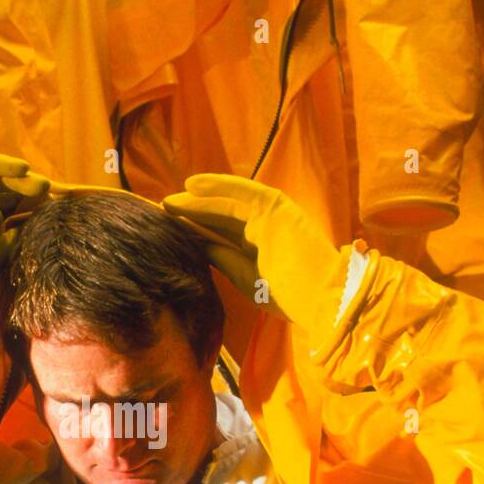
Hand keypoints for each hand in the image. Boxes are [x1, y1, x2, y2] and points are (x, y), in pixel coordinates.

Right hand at [0, 155, 50, 308]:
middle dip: (31, 189)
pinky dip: (2, 164)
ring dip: (20, 177)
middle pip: (11, 188)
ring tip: (40, 183)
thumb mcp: (5, 246)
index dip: (36, 202)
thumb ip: (23, 230)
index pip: (17, 204)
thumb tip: (49, 218)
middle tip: (49, 191)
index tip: (56, 204)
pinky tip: (22, 169)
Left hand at [162, 174, 349, 331]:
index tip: (171, 230)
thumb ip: (223, 258)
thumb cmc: (289, 296)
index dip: (198, 230)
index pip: (224, 234)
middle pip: (222, 217)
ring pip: (228, 203)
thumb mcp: (246, 277)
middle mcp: (266, 227)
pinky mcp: (275, 207)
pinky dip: (217, 186)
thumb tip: (198, 244)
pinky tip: (193, 185)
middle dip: (193, 213)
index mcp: (262, 247)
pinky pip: (241, 191)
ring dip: (198, 199)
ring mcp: (272, 215)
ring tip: (170, 201)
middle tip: (163, 211)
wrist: (320, 298)